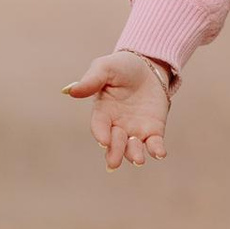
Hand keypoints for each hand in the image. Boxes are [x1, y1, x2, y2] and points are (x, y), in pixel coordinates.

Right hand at [62, 46, 174, 167]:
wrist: (148, 65)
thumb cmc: (121, 66)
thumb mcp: (105, 67)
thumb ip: (90, 80)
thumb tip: (69, 91)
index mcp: (102, 112)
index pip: (99, 127)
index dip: (101, 134)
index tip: (103, 141)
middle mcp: (117, 126)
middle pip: (115, 143)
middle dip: (115, 152)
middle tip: (114, 162)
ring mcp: (135, 130)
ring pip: (133, 148)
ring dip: (134, 155)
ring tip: (137, 160)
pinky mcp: (154, 130)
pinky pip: (155, 143)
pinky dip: (157, 150)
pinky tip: (160, 153)